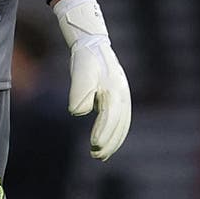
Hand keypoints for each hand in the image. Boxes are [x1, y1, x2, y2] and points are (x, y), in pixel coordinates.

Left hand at [53, 0, 130, 160]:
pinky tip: (104, 141)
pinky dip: (114, 132)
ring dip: (113, 140)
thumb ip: (79, 92)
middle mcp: (122, 95)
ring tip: (100, 154)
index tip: (94, 145)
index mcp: (114, 90)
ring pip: (122, 124)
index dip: (104, 133)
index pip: (111, 117)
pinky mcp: (119, 97)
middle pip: (119, 125)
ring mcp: (123, 96)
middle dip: (109, 141)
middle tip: (96, 155)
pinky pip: (120, 120)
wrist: (93, 43)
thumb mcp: (80, 72)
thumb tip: (76, 113)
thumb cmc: (85, 58)